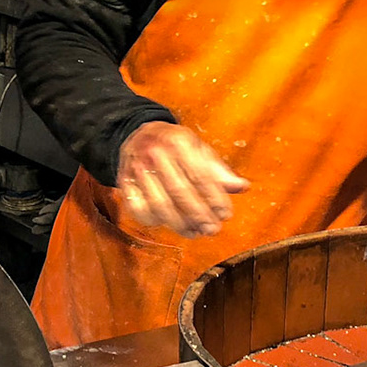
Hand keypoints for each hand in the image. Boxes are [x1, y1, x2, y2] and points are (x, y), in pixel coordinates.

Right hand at [115, 122, 248, 237]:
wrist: (138, 134)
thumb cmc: (174, 145)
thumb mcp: (199, 149)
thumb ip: (219, 170)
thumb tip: (242, 187)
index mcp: (178, 141)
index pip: (199, 175)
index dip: (214, 198)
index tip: (226, 215)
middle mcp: (155, 153)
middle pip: (180, 192)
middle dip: (199, 215)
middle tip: (212, 229)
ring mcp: (136, 169)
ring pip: (160, 205)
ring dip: (180, 224)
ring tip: (196, 232)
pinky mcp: (124, 183)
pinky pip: (139, 210)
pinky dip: (156, 222)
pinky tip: (171, 225)